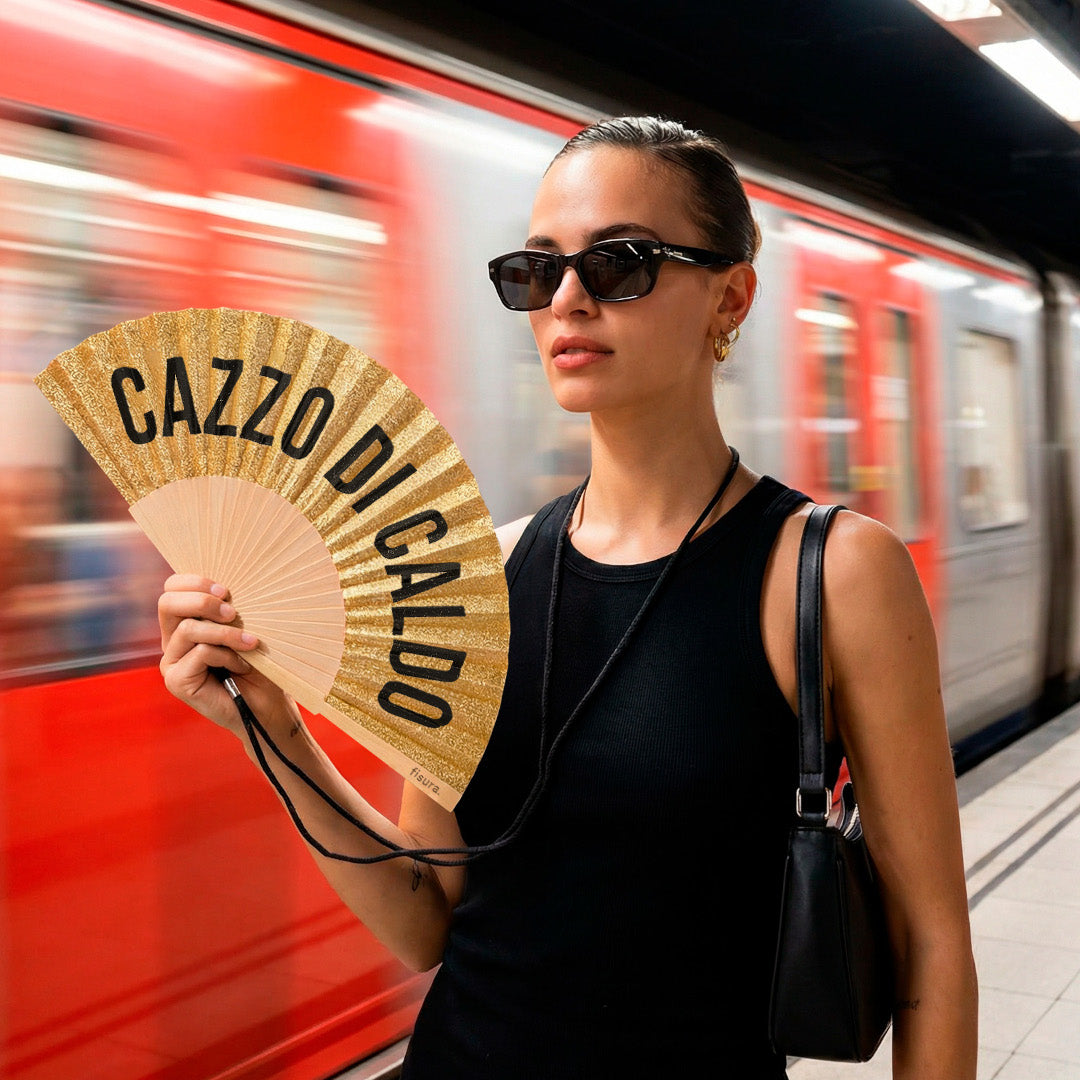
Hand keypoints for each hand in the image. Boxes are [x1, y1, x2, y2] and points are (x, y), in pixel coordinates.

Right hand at [158, 574, 291, 737]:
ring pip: (189, 629)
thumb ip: (228, 609)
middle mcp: (172, 640)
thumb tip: (227, 588)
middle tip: (233, 612)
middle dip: (203, 601)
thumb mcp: (244, 629)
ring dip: (226, 634)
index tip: (226, 589)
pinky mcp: (176, 680)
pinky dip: (227, 656)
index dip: (194, 582)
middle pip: (167, 603)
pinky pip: (200, 653)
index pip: (172, 588)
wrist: (267, 705)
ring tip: (251, 644)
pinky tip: (242, 666)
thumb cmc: (259, 664)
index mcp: (184, 622)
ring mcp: (171, 661)